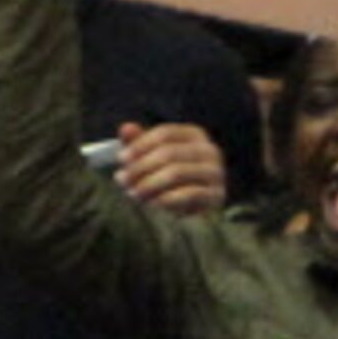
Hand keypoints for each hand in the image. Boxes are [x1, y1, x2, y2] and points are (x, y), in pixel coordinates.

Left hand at [111, 121, 225, 215]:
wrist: (189, 210)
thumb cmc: (164, 178)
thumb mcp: (149, 159)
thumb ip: (137, 142)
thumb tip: (126, 128)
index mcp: (194, 135)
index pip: (165, 133)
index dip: (140, 145)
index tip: (121, 159)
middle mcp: (209, 150)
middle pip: (169, 153)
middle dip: (140, 167)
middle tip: (122, 179)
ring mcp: (215, 172)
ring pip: (176, 172)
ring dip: (148, 184)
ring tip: (133, 193)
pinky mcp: (216, 195)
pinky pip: (188, 194)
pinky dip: (164, 199)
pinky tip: (151, 204)